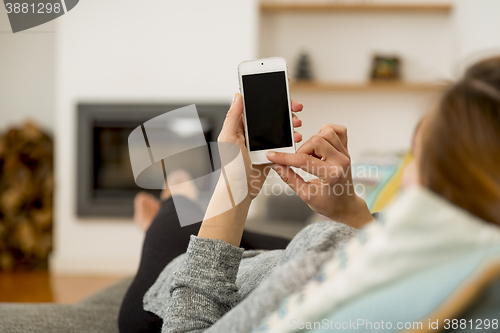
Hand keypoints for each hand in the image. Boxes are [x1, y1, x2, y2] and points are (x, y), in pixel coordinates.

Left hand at [198, 93, 303, 245]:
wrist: (241, 190)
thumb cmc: (231, 167)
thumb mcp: (228, 139)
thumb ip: (232, 117)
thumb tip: (238, 96)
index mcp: (240, 126)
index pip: (255, 106)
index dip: (268, 98)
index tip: (282, 93)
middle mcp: (251, 133)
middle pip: (271, 115)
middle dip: (285, 110)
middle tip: (296, 108)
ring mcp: (262, 143)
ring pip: (279, 128)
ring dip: (290, 124)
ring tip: (297, 124)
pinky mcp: (271, 153)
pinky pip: (284, 143)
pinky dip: (291, 139)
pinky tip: (296, 138)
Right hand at [266, 124, 372, 228]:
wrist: (345, 206)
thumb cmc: (329, 204)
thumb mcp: (306, 195)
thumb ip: (290, 178)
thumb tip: (277, 165)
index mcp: (331, 175)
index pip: (304, 160)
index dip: (285, 157)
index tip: (272, 156)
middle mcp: (341, 161)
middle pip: (316, 140)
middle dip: (301, 149)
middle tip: (298, 160)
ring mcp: (345, 154)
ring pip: (327, 132)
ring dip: (313, 141)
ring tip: (310, 154)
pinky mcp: (346, 150)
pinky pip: (339, 131)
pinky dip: (327, 132)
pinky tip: (320, 143)